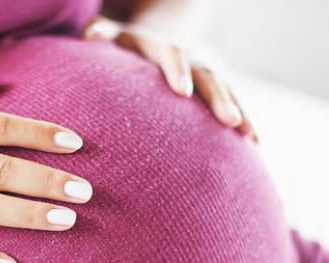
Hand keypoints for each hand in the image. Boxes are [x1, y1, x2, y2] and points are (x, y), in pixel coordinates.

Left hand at [84, 17, 256, 141]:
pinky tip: (256, 145)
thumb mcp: (110, 36)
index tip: (183, 92)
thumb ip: (101, 33)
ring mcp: (201, 75)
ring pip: (225, 91)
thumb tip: (91, 33)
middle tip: (230, 121)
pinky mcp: (210, 91)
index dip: (177, 70)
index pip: (170, 54)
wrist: (150, 41)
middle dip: (219, 99)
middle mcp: (187, 60)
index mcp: (159, 47)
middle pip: (206, 75)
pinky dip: (244, 122)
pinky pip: (231, 104)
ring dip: (239, 112)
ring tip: (251, 137)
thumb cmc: (120, 48)